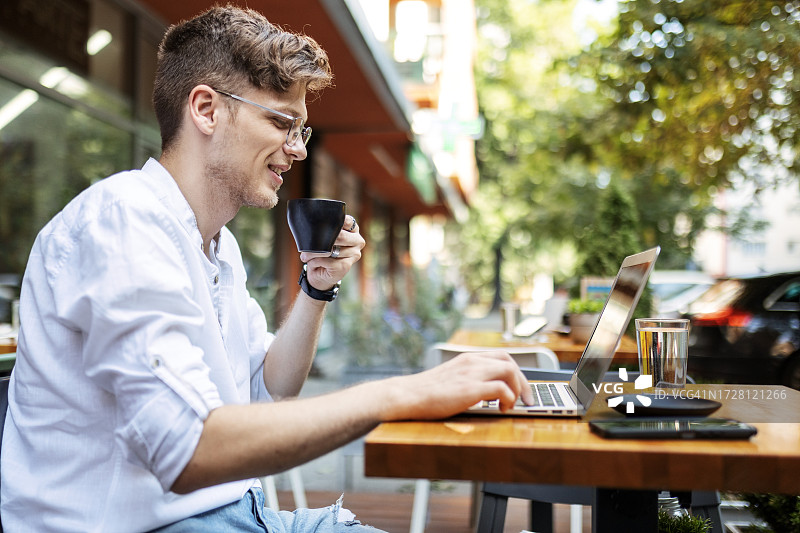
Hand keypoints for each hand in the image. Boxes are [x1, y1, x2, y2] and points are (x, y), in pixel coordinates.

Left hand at [300, 215, 364, 290]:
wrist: (320, 273)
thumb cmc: (321, 252)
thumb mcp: (323, 237)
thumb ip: (325, 229)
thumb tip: (315, 227)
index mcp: (354, 230)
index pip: (347, 221)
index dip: (334, 223)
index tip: (320, 227)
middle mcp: (358, 241)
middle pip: (339, 236)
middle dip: (319, 241)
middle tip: (305, 246)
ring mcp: (354, 254)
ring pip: (330, 250)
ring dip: (313, 253)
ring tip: (306, 256)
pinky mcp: (346, 266)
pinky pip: (326, 260)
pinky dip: (315, 262)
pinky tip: (313, 263)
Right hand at [376, 351, 534, 420]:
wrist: (407, 395)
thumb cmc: (425, 392)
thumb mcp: (451, 377)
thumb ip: (468, 378)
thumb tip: (486, 391)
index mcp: (468, 358)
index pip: (502, 356)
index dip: (516, 372)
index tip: (521, 387)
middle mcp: (473, 361)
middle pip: (511, 362)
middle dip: (523, 382)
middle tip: (526, 400)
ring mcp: (472, 373)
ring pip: (510, 372)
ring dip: (517, 390)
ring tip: (511, 405)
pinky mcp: (471, 389)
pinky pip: (502, 389)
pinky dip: (508, 399)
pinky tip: (501, 409)